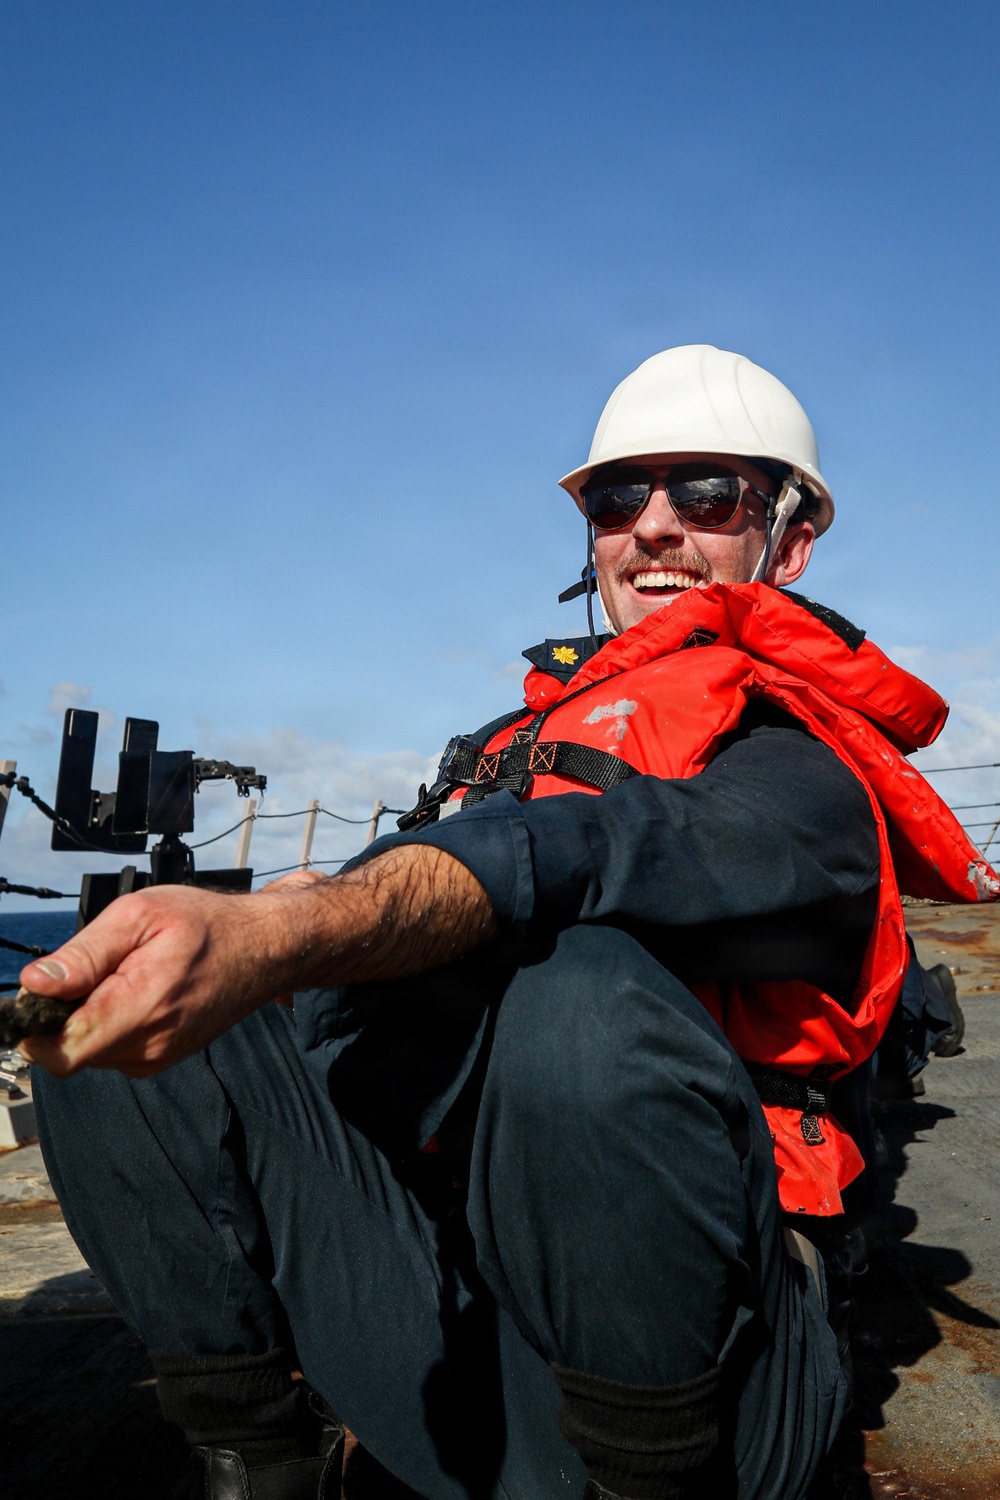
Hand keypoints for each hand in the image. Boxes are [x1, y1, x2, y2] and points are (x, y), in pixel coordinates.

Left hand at [18, 884, 287, 1078]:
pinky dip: (109, 1023)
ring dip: (88, 1017)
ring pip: (89, 1051)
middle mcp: (148, 1046)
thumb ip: (83, 954)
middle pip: (69, 1051)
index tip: (38, 993)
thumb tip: (33, 984)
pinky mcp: (160, 1059)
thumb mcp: (138, 915)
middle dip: (62, 1015)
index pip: (60, 1052)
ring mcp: (156, 1057)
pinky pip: (112, 1049)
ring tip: (122, 974)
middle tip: (90, 968)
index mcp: (141, 1009)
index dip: (34, 1026)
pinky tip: (134, 990)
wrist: (263, 948)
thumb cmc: (206, 924)